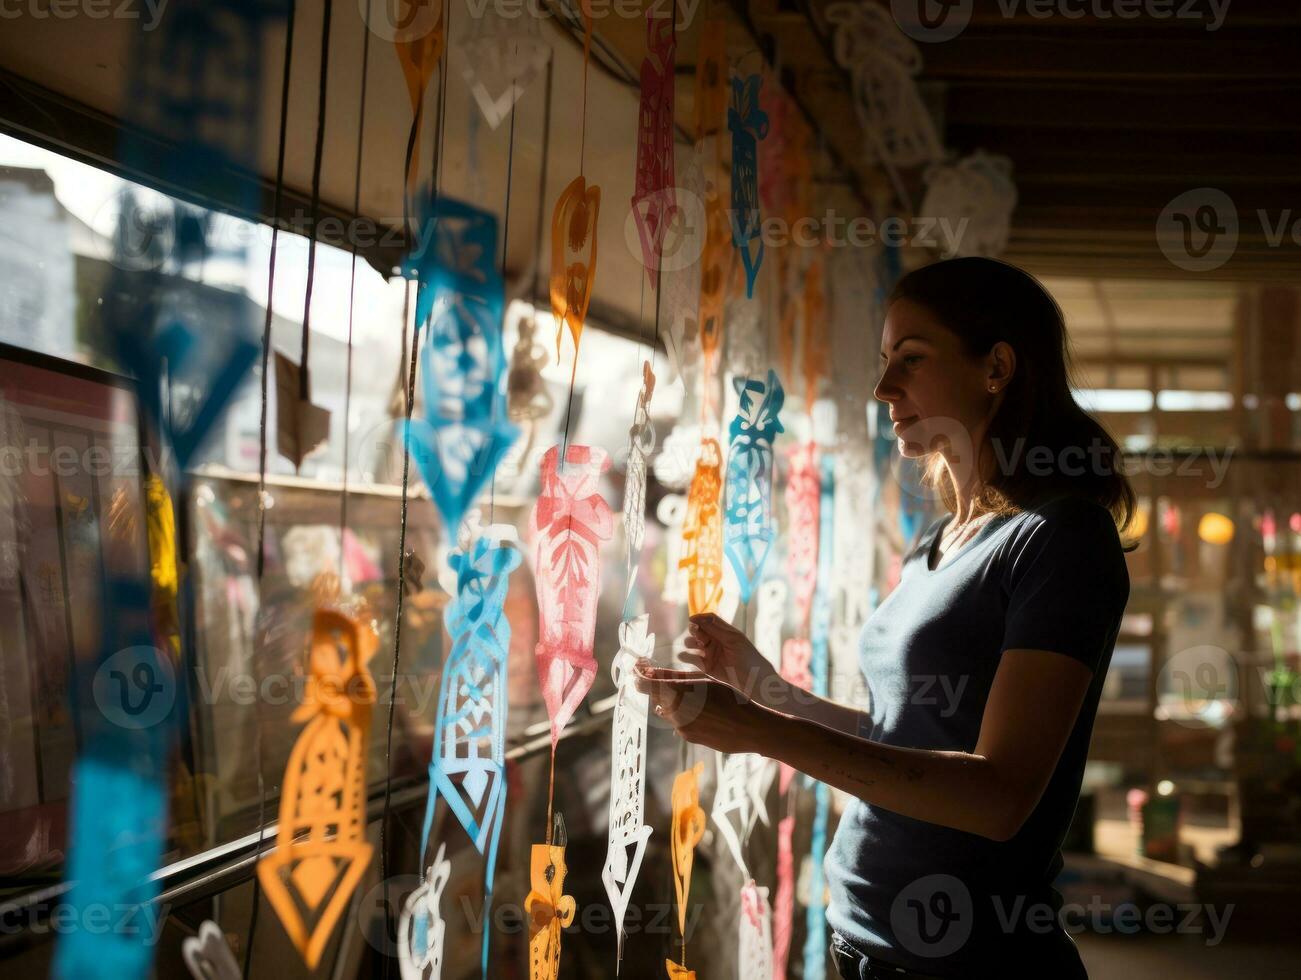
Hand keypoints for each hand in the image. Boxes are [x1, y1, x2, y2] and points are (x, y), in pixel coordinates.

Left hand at [633, 660, 776, 755]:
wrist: (750, 727)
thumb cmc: (730, 698)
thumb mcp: (704, 681)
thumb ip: (675, 678)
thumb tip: (650, 672)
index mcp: (678, 692)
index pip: (643, 684)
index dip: (638, 677)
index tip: (638, 670)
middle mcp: (675, 711)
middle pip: (655, 698)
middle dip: (657, 688)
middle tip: (664, 678)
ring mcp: (681, 727)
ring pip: (666, 711)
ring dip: (672, 703)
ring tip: (693, 696)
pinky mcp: (688, 737)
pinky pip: (678, 723)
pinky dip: (684, 715)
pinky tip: (703, 711)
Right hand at [681, 612, 780, 703]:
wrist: (752, 679)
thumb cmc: (747, 656)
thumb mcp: (733, 639)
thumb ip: (715, 629)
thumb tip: (697, 617)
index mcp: (723, 632)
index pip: (708, 620)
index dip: (699, 619)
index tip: (691, 620)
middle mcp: (714, 641)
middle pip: (698, 631)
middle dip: (695, 631)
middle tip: (699, 636)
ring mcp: (709, 654)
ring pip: (692, 644)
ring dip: (690, 643)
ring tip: (694, 646)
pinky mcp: (706, 667)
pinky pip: (692, 659)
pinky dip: (686, 656)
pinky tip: (685, 656)